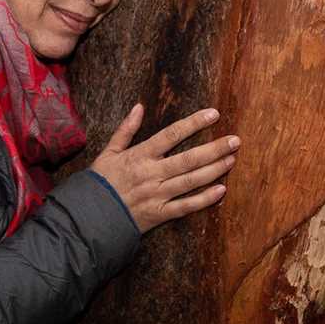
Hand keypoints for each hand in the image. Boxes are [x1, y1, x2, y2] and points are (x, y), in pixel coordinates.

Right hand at [89, 104, 238, 233]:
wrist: (89, 216)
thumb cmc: (99, 182)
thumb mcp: (108, 151)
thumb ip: (125, 129)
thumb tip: (139, 106)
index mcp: (140, 155)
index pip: (172, 134)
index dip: (194, 123)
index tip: (214, 114)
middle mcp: (152, 173)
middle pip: (189, 159)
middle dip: (214, 148)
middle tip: (235, 140)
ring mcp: (157, 195)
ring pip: (191, 181)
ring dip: (214, 170)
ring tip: (232, 159)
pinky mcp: (159, 214)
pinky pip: (185, 207)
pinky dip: (204, 199)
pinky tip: (221, 190)